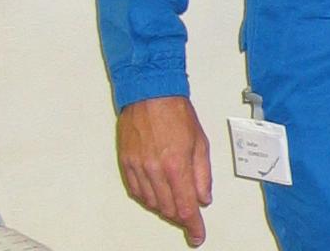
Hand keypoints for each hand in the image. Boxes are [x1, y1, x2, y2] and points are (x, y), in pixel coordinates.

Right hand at [117, 95, 211, 246]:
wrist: (150, 94)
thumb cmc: (178, 114)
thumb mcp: (200, 143)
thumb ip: (203, 174)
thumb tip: (204, 198)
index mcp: (177, 165)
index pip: (186, 206)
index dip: (193, 226)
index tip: (198, 236)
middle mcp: (155, 170)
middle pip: (168, 208)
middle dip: (181, 216)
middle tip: (191, 216)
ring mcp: (138, 168)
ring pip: (151, 203)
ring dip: (165, 207)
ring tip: (176, 201)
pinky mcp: (126, 164)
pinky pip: (136, 192)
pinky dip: (148, 198)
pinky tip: (157, 194)